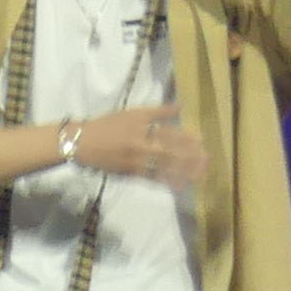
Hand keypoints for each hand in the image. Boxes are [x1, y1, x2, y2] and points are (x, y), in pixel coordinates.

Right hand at [69, 107, 204, 192]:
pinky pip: (153, 177)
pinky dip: (167, 181)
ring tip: (201, 175)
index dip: (187, 138)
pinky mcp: (131, 172)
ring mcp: (137, 159)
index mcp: (143, 125)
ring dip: (184, 171)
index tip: (202, 143)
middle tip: (208, 161)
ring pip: (164, 165)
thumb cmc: (108, 124)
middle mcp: (142, 142)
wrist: (82, 142)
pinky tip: (181, 185)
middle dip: (190, 157)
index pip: (170, 132)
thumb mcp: (132, 112)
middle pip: (171, 150)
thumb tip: (180, 106)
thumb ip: (158, 111)